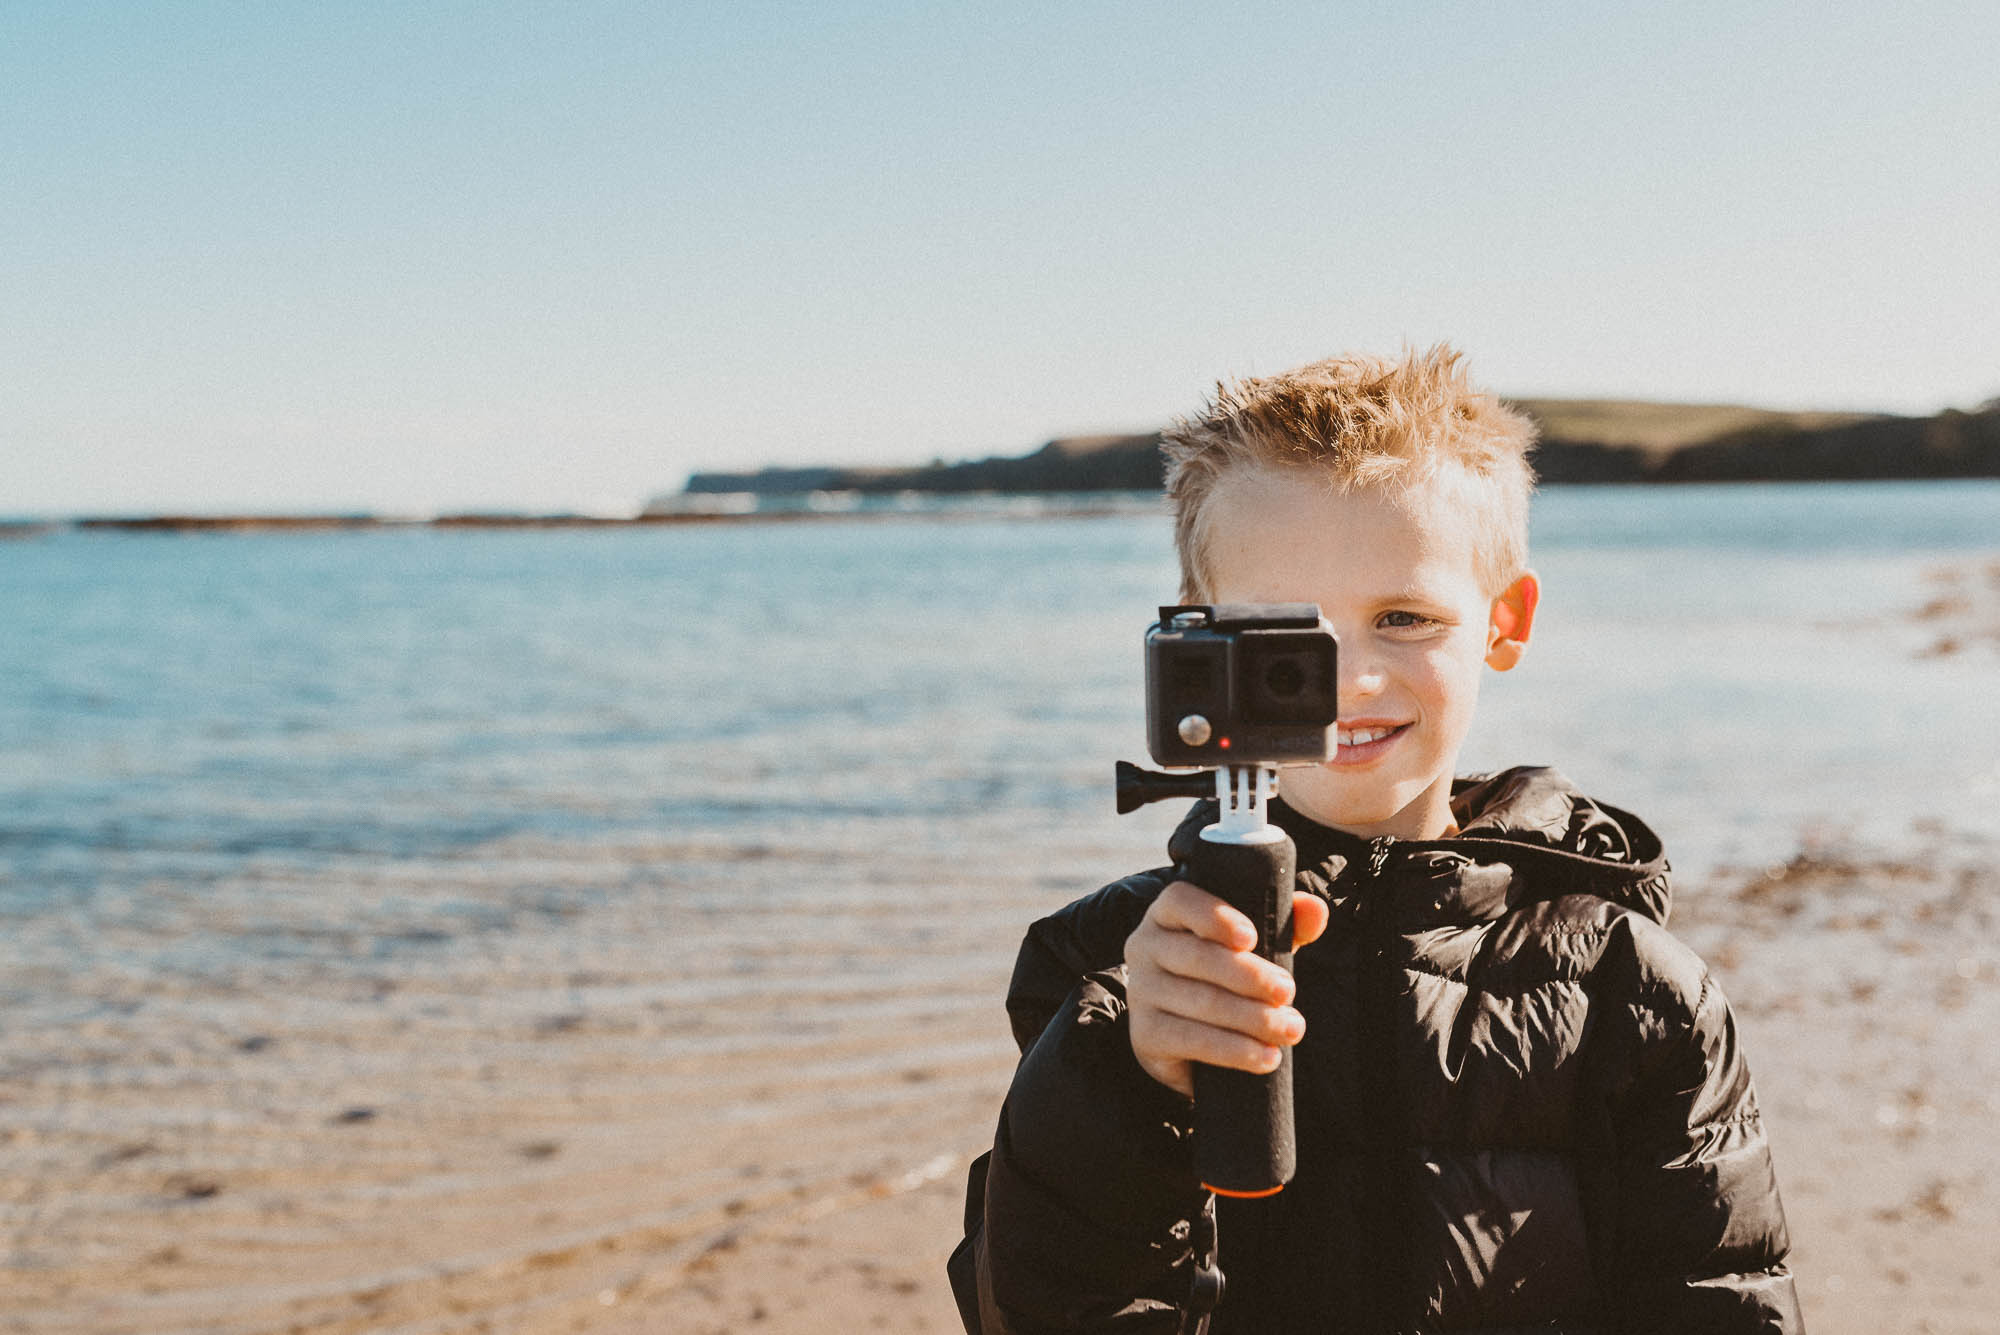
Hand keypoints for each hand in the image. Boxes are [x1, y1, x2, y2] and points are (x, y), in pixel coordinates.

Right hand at [1124, 881, 1329, 1098]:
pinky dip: (1234, 1051)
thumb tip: (1316, 910)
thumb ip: (1284, 925)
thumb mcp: (1254, 948)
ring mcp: (1140, 991)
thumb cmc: (1223, 976)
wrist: (1184, 1037)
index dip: (1215, 917)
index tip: (1251, 938)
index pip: (1180, 901)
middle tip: (1288, 992)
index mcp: (1167, 914)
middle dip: (1250, 976)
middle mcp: (1145, 946)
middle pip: (1197, 956)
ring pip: (1199, 1001)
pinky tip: (1266, 1057)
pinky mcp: (1144, 1034)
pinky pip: (1191, 1040)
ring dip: (1252, 1018)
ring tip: (1290, 1029)